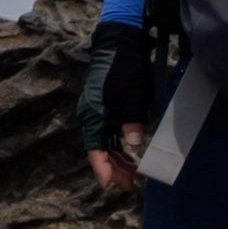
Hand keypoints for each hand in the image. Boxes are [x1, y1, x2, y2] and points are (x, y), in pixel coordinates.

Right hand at [74, 19, 172, 196]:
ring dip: (119, 158)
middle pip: (101, 150)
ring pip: (106, 143)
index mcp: (94, 116)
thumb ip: (131, 119)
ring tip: (135, 172)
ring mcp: (97, 112)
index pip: (96, 150)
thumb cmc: (124, 67)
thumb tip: (134, 144)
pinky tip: (131, 153)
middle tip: (133, 182)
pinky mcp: (105, 107)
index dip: (103, 169)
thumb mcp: (131, 93)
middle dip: (116, 168)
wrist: (119, 43)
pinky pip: (110, 133)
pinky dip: (120, 145)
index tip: (110, 185)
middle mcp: (92, 117)